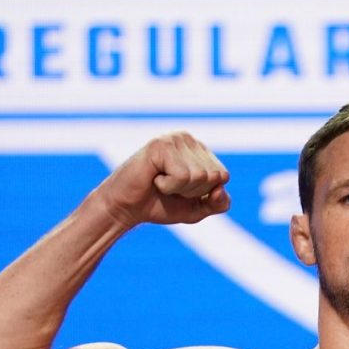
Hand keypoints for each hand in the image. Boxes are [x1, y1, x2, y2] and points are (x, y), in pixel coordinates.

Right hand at [97, 132, 231, 227]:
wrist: (125, 208)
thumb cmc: (160, 205)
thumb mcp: (197, 209)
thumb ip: (218, 203)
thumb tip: (220, 189)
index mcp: (200, 151)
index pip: (223, 176)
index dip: (204, 193)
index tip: (181, 190)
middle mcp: (189, 140)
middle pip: (214, 176)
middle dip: (192, 192)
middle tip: (169, 187)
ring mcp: (175, 139)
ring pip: (199, 176)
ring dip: (179, 189)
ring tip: (161, 182)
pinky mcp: (161, 145)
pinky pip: (182, 176)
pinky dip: (168, 186)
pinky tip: (154, 178)